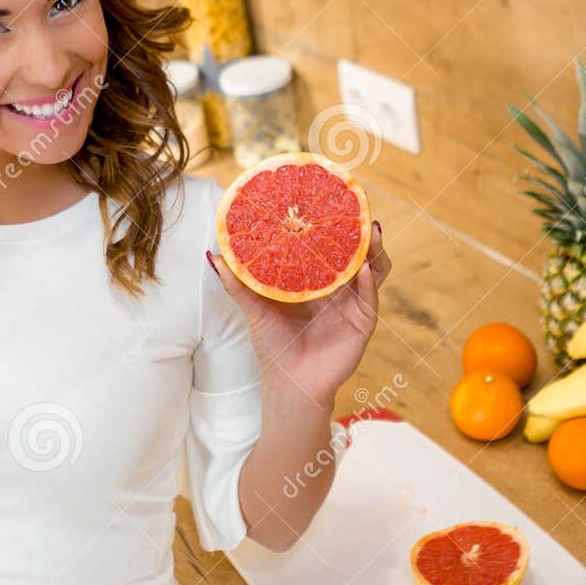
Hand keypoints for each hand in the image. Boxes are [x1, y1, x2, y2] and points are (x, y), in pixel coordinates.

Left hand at [208, 221, 391, 410]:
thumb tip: (213, 255)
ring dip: (372, 249)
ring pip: (372, 269)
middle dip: (358, 230)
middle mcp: (338, 289)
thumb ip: (238, 283)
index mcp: (316, 282)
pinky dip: (369, 279)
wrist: (289, 385)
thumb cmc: (274, 348)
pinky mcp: (362, 322)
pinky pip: (370, 296)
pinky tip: (365, 265)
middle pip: (355, 252)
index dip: (331, 225)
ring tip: (369, 229)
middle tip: (356, 205)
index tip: (328, 199)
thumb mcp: (255, 309)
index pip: (328, 247)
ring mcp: (353, 304)